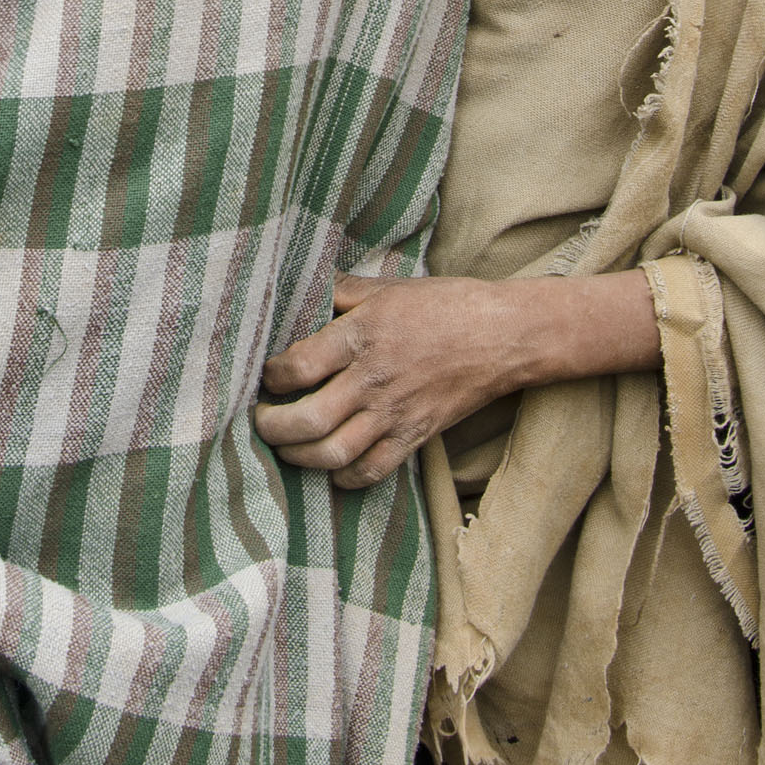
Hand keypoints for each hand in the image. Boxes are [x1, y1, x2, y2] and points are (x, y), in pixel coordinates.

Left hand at [255, 270, 662, 489]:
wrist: (503, 335)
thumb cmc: (444, 305)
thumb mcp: (387, 286)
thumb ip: (340, 291)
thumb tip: (301, 287)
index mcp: (362, 336)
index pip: (298, 367)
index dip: (272, 377)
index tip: (267, 376)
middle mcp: (373, 380)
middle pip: (308, 420)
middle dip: (272, 427)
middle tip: (260, 420)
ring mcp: (395, 414)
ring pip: (333, 454)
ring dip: (299, 457)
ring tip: (287, 446)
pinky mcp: (415, 437)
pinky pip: (371, 472)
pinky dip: (344, 478)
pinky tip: (331, 468)